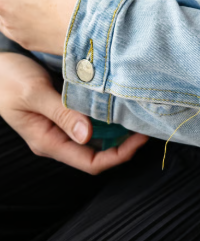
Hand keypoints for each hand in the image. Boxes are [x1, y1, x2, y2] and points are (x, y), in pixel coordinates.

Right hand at [0, 53, 147, 173]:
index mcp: (48, 141)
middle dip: (124, 141)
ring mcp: (61, 123)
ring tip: (136, 110)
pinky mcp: (64, 108)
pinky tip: (118, 99)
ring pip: (97, 134)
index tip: (140, 138)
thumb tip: (88, 135)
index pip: (91, 162)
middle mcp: (57, 136)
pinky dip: (106, 111)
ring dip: (117, 126)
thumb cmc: (7, 78)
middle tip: (145, 121)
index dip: (119, 155)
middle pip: (99, 151)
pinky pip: (91, 117)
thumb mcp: (34, 94)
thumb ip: (61, 113)